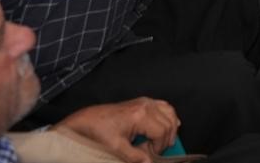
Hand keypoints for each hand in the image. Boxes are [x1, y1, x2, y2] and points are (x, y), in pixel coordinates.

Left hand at [55, 98, 179, 162]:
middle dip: (165, 139)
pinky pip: (164, 106)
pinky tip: (170, 124)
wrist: (88, 120)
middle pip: (168, 123)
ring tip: (165, 141)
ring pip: (170, 113)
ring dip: (171, 128)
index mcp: (140, 115)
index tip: (151, 155)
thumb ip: (136, 157)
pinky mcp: (143, 101)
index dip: (159, 146)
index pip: (162, 132)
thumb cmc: (100, 132)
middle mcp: (146, 105)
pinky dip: (169, 116)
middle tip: (156, 151)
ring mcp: (146, 101)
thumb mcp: (117, 148)